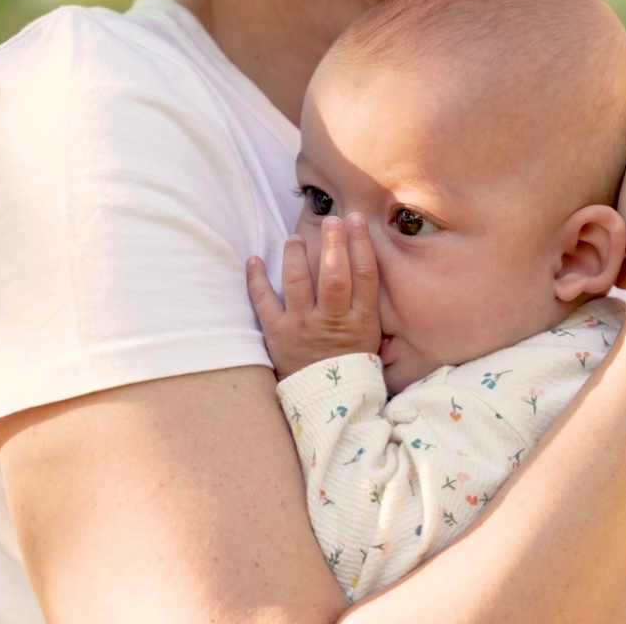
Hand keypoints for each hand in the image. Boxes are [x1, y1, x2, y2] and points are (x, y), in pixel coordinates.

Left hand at [246, 214, 381, 379]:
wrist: (327, 404)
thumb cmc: (351, 366)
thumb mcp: (372, 339)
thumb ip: (369, 307)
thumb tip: (368, 267)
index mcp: (360, 322)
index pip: (365, 275)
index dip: (360, 244)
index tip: (355, 221)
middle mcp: (331, 322)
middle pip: (334, 275)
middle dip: (333, 243)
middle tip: (331, 220)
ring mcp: (302, 327)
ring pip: (298, 282)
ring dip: (296, 254)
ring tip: (295, 239)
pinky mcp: (277, 334)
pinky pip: (263, 301)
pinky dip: (256, 279)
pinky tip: (254, 260)